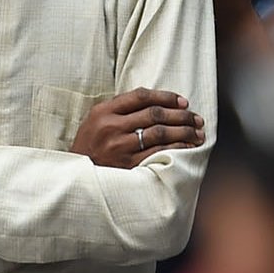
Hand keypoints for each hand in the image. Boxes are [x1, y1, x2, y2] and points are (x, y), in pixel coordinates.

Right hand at [70, 88, 204, 168]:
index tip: (183, 101)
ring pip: (160, 133)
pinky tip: (187, 147)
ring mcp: (120, 147)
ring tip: (197, 132)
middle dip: (181, 115)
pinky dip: (176, 148)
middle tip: (196, 118)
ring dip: (183, 131)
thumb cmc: (90, 144)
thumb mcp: (96, 119)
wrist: (76, 176)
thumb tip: (157, 101)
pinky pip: (158, 152)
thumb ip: (120, 108)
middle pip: (154, 114)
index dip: (166, 97)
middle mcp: (112, 127)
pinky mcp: (128, 165)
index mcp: (104, 111)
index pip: (141, 96)